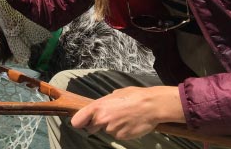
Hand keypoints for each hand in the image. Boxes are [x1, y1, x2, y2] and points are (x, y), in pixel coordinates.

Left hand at [70, 86, 184, 140]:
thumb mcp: (116, 94)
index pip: (78, 120)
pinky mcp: (121, 136)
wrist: (152, 105)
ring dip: (112, 126)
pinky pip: (118, 135)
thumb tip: (101, 106)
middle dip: (97, 124)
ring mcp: (112, 129)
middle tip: (109, 117)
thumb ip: (104, 102)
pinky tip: (129, 123)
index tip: (81, 122)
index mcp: (98, 107)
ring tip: (124, 117)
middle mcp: (102, 119)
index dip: (80, 122)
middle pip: (91, 128)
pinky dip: (122, 131)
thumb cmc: (135, 96)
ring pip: (107, 131)